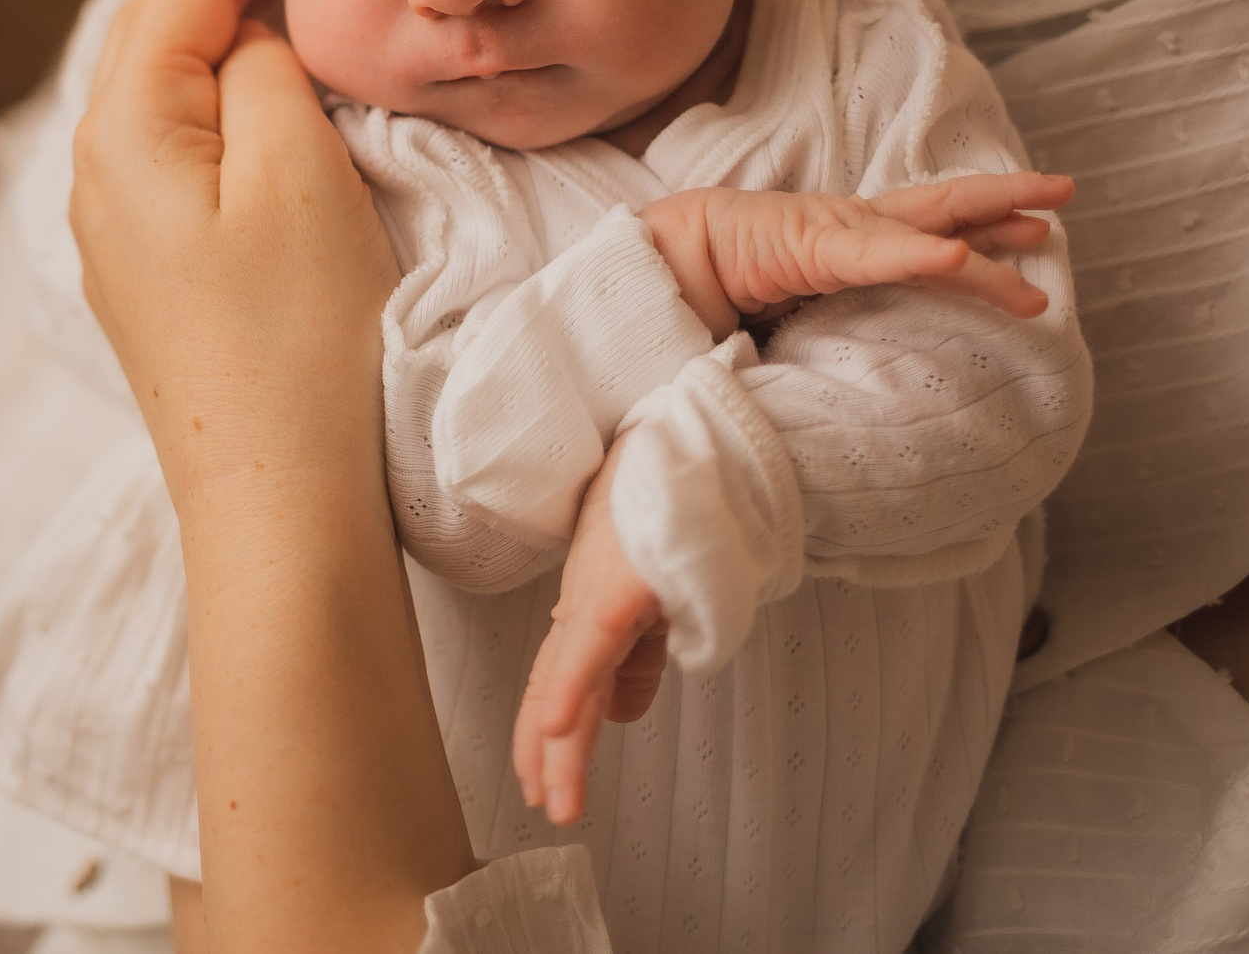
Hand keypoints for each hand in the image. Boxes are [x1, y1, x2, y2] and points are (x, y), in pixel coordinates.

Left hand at [77, 0, 477, 949]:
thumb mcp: (295, 170)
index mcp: (120, 130)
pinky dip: (214, 101)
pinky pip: (172, 151)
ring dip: (212, 35)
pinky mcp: (150, 280)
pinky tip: (261, 100)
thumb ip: (260, 68)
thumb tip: (243, 27)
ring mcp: (114, 233)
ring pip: (157, 93)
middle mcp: (94, 174)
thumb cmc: (300, 336)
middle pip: (147, 34)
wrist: (279, 504)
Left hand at [511, 447, 664, 825]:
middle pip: (558, 685)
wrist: (710, 444)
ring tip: (549, 792)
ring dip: (559, 739)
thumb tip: (621, 717)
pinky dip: (573, 683)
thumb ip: (640, 656)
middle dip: (548, 752)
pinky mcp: (625, 577)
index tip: (538, 783)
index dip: (547, 733)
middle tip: (542, 804)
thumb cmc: (680, 503)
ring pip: (571, 674)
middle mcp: (588, 598)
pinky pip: (595, 640)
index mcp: (594, 605)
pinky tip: (558, 722)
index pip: (561, 680)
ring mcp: (603, 586)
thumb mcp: (660, 594)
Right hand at [638, 171, 1072, 340]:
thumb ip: (826, 339)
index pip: (924, 230)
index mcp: (843, 248)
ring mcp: (831, 230)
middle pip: (941, 207)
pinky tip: (961, 259)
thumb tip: (858, 384)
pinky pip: (872, 253)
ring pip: (925, 222)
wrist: (649, 273)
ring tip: (1047, 222)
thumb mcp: (787, 324)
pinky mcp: (807, 246)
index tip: (1035, 231)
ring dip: (989, 217)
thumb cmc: (709, 297)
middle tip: (1066, 195)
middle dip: (1005, 199)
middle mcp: (848, 228)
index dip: (980, 226)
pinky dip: (918, 255)